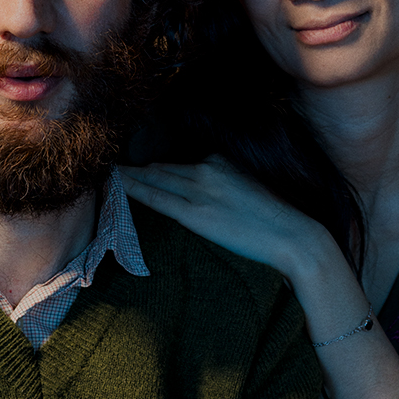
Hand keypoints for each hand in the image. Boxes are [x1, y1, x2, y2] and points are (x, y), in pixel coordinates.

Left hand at [121, 156, 329, 277]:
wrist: (294, 236)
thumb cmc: (276, 221)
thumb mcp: (247, 190)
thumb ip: (223, 187)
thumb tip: (206, 201)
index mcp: (221, 162)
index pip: (177, 164)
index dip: (152, 168)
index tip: (133, 169)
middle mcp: (207, 169)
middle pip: (160, 168)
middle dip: (133, 170)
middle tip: (106, 167)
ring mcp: (200, 189)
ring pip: (153, 178)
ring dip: (127, 177)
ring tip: (105, 176)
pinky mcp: (196, 212)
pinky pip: (155, 197)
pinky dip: (132, 189)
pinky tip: (115, 185)